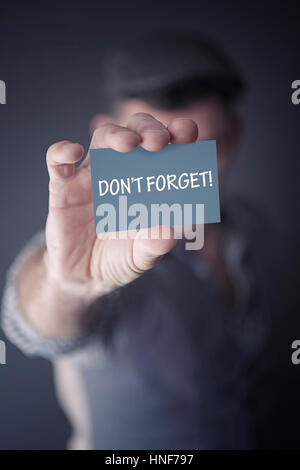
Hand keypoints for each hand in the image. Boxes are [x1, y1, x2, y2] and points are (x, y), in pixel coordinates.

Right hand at [45, 113, 197, 292]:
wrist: (84, 276)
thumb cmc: (120, 258)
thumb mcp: (142, 256)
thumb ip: (157, 244)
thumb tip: (173, 230)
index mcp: (150, 181)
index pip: (168, 146)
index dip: (179, 133)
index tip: (187, 134)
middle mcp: (123, 171)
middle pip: (136, 131)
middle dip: (149, 129)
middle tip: (158, 142)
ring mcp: (93, 176)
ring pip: (102, 138)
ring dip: (116, 134)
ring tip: (128, 144)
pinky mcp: (63, 188)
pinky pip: (57, 161)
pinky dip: (62, 151)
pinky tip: (74, 151)